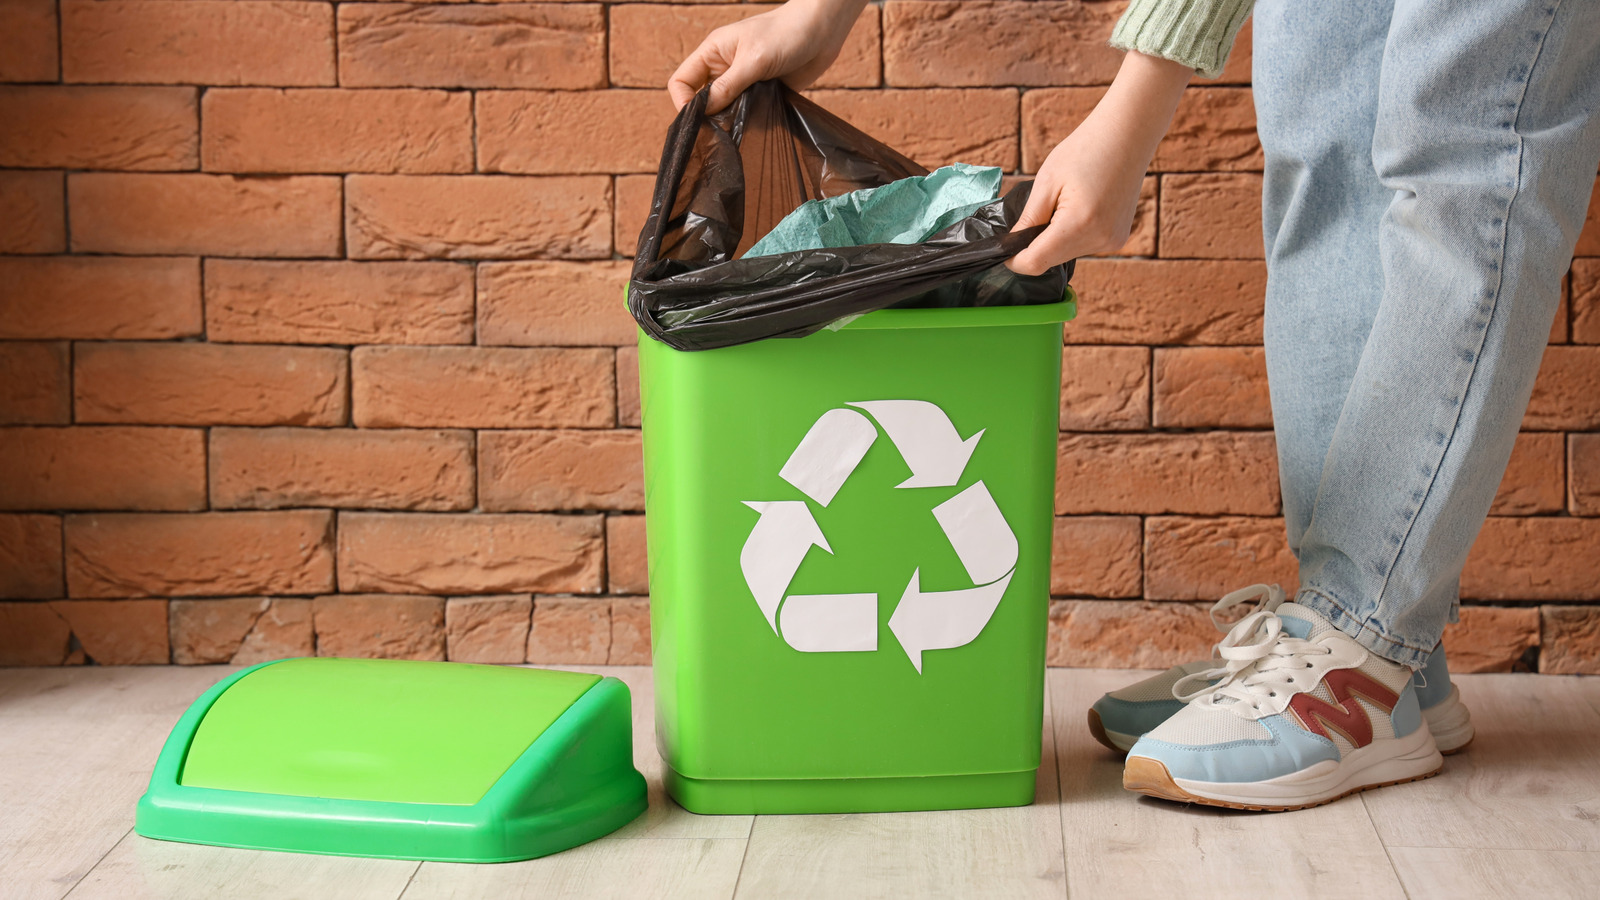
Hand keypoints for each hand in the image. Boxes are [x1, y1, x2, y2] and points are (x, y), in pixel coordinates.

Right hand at [668, 0, 867, 113]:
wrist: (823, 30)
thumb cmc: (786, 34)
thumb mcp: (753, 60)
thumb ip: (727, 87)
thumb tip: (704, 113)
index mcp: (712, 53)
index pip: (681, 81)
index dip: (684, 102)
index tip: (698, 121)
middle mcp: (724, 68)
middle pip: (701, 100)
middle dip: (708, 116)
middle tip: (722, 131)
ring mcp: (743, 82)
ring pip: (725, 110)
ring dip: (731, 121)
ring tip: (742, 127)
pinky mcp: (762, 93)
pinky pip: (747, 114)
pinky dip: (750, 122)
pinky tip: (759, 125)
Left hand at [1007, 53, 1192, 275]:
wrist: (1128, 134)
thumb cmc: (1085, 149)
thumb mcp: (1046, 182)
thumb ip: (1027, 219)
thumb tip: (1010, 246)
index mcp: (1078, 224)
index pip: (1036, 263)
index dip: (1015, 261)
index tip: (1003, 249)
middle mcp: (1099, 239)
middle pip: (1051, 260)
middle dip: (1034, 246)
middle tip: (1034, 214)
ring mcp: (1112, 241)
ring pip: (1066, 255)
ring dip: (1054, 240)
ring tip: (1060, 204)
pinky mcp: (1118, 239)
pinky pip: (1083, 247)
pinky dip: (1071, 235)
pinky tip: (1077, 208)